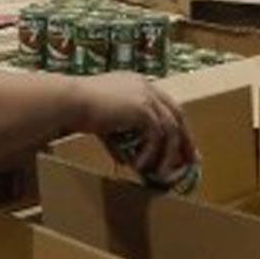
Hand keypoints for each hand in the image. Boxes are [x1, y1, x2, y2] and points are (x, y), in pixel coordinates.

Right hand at [68, 74, 196, 179]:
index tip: (182, 148)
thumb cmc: (78, 111)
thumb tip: (128, 161)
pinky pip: (156, 136)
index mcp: (138, 85)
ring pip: (170, 129)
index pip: (166, 106)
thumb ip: (120, 140)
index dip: (176, 128)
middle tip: (190, 163)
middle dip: (185, 140)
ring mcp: (146, 96)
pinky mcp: (142, 108)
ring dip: (167, 153)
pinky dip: (151, 153)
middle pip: (177, 115)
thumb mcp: (104, 126)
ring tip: (160, 173)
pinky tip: (139, 166)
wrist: (68, 102)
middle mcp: (146, 87)